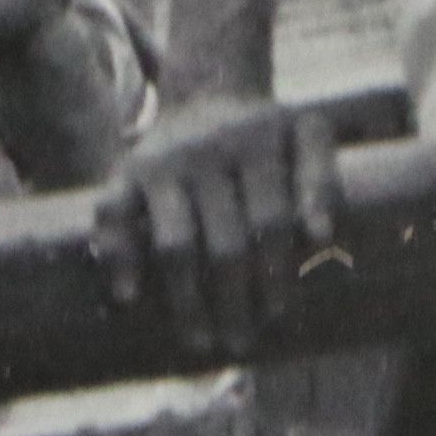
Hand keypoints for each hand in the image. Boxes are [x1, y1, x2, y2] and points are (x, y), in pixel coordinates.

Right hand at [92, 93, 347, 357]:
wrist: (207, 93)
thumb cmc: (266, 136)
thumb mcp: (306, 139)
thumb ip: (322, 182)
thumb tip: (321, 236)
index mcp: (257, 141)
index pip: (271, 222)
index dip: (277, 275)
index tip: (277, 315)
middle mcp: (207, 148)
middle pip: (225, 244)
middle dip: (235, 302)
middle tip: (239, 343)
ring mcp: (162, 160)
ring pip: (175, 244)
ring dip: (187, 300)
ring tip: (199, 341)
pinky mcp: (126, 169)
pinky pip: (113, 216)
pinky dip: (118, 256)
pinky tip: (128, 298)